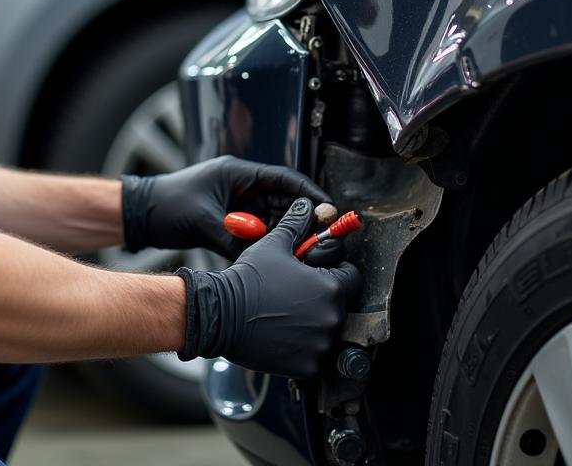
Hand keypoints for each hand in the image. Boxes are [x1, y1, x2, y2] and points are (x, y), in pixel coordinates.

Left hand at [121, 155, 329, 256]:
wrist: (143, 215)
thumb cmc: (168, 204)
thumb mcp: (203, 219)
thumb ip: (232, 236)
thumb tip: (259, 254)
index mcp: (239, 173)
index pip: (284, 179)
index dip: (309, 192)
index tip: (328, 208)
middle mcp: (243, 187)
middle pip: (284, 200)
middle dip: (304, 216)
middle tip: (322, 235)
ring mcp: (238, 205)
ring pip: (274, 218)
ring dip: (287, 232)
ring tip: (305, 249)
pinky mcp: (232, 222)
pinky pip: (259, 232)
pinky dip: (269, 242)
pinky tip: (280, 256)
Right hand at [176, 198, 360, 376]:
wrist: (219, 314)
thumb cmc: (248, 278)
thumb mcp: (275, 244)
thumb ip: (297, 224)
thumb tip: (309, 205)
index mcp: (331, 288)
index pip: (352, 276)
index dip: (335, 270)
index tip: (316, 271)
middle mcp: (331, 319)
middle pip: (340, 304)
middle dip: (323, 297)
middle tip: (296, 292)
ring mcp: (320, 346)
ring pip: (328, 330)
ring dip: (314, 322)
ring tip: (286, 312)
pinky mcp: (306, 366)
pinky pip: (314, 355)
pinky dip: (303, 347)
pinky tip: (282, 334)